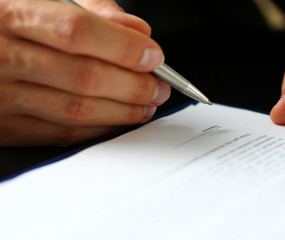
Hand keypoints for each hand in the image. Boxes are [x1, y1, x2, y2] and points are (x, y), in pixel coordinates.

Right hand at [0, 0, 169, 145]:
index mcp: (9, 15)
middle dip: (133, 85)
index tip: (154, 57)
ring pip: (77, 111)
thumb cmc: (5, 23)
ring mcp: (1, 97)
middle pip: (85, 77)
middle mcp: (1, 57)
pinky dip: (98, 128)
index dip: (123, 47)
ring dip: (122, 111)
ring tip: (146, 105)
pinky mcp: (6, 126)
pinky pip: (61, 133)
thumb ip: (90, 10)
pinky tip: (117, 119)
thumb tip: (137, 30)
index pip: (77, 31)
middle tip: (158, 87)